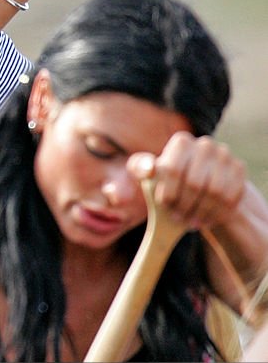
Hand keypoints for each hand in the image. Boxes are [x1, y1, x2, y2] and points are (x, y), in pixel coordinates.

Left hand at [127, 131, 245, 230]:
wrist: (200, 189)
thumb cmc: (165, 186)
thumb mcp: (145, 183)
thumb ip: (128, 182)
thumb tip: (122, 188)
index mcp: (180, 142)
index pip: (171, 169)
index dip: (167, 192)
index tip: (163, 204)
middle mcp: (204, 144)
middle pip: (193, 182)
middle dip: (182, 205)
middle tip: (177, 218)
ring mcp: (225, 156)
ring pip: (214, 191)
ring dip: (199, 211)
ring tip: (190, 220)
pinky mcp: (239, 171)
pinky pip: (229, 197)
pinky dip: (215, 213)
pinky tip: (205, 219)